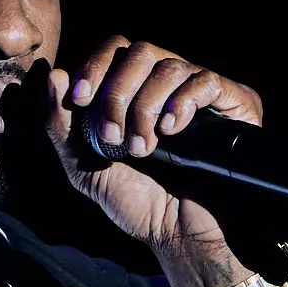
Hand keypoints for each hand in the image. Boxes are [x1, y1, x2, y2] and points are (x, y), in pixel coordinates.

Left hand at [45, 36, 262, 273]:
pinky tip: (172, 131)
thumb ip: (61, 125)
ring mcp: (200, 93)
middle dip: (116, 92)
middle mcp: (168, 85)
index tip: (79, 98)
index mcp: (135, 92)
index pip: (115, 51)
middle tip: (111, 137)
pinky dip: (182, 102)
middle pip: (140, 51)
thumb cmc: (137, 203)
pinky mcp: (233, 104)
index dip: (94, 66)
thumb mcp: (84, 168)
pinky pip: (206, 81)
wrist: (181, 236)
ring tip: (143, 149)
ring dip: (145, 108)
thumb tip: (54, 75)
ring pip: (169, 66)